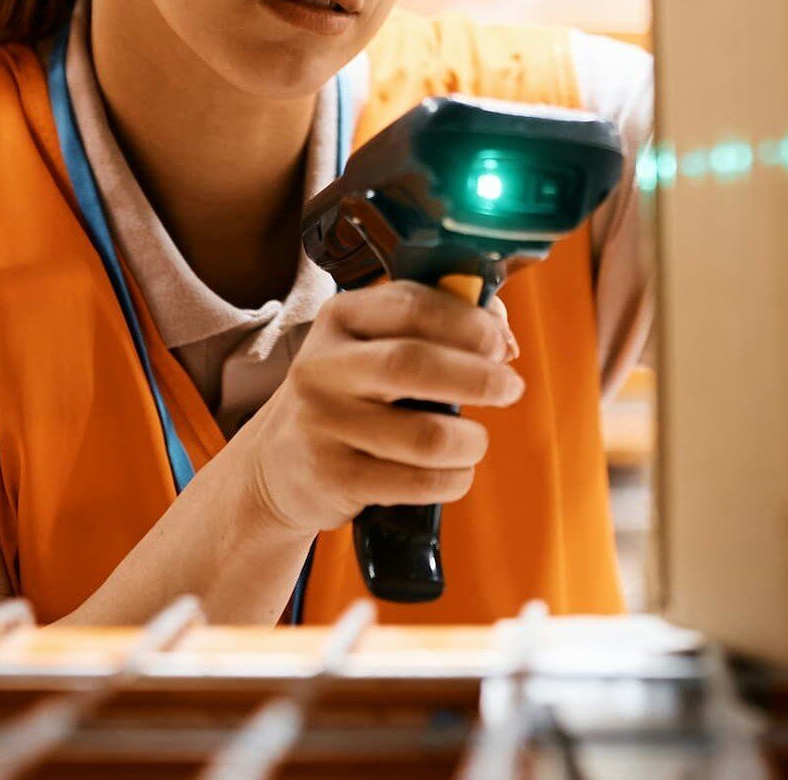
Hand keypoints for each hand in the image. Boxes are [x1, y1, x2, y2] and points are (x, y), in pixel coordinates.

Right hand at [234, 282, 523, 535]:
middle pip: (414, 364)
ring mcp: (323, 424)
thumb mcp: (377, 344)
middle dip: (480, 378)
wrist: (278, 463)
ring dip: (470, 441)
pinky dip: (452, 480)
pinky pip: (417, 483)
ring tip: (474, 441)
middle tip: (509, 389)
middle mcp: (323, 366)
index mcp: (340, 318)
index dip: (469, 322)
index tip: (500, 344)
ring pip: (426, 436)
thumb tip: (503, 340)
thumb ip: (440, 326)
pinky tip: (452, 472)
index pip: (412, 305)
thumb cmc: (353, 393)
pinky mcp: (332, 477)